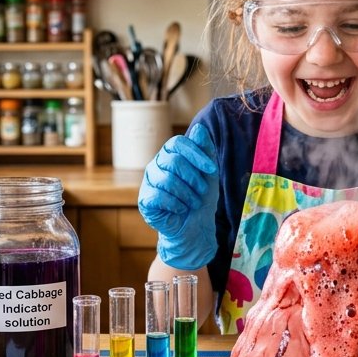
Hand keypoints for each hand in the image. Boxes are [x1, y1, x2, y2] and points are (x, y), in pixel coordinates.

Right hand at [138, 124, 219, 270]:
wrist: (195, 228)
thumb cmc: (201, 198)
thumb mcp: (209, 173)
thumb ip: (205, 150)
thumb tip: (199, 128)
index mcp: (170, 155)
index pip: (177, 143)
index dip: (196, 154)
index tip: (213, 169)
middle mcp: (156, 165)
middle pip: (173, 161)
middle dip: (194, 178)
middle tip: (202, 191)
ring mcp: (148, 183)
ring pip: (167, 179)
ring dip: (187, 194)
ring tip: (193, 203)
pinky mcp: (144, 201)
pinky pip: (158, 196)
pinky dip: (176, 204)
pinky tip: (181, 209)